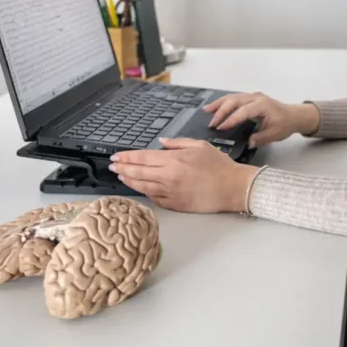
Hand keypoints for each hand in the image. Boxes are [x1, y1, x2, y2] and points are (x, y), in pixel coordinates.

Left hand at [109, 138, 257, 212]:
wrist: (232, 187)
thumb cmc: (220, 166)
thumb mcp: (200, 145)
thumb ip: (178, 143)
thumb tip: (162, 142)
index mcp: (174, 160)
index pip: (143, 157)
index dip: (127, 157)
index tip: (117, 156)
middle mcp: (169, 176)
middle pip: (139, 172)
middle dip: (123, 168)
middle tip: (113, 166)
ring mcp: (171, 192)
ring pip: (143, 186)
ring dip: (130, 181)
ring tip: (122, 176)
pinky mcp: (175, 204)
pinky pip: (155, 198)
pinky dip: (145, 192)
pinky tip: (140, 188)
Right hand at [203, 92, 319, 147]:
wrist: (294, 115)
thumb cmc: (285, 124)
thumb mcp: (275, 134)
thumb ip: (261, 138)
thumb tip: (248, 142)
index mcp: (262, 105)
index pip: (243, 111)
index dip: (231, 119)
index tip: (221, 128)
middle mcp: (256, 97)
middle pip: (235, 101)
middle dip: (221, 111)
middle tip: (212, 124)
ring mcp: (252, 96)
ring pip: (232, 97)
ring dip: (219, 104)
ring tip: (206, 111)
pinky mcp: (250, 98)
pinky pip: (234, 98)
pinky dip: (223, 102)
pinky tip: (214, 108)